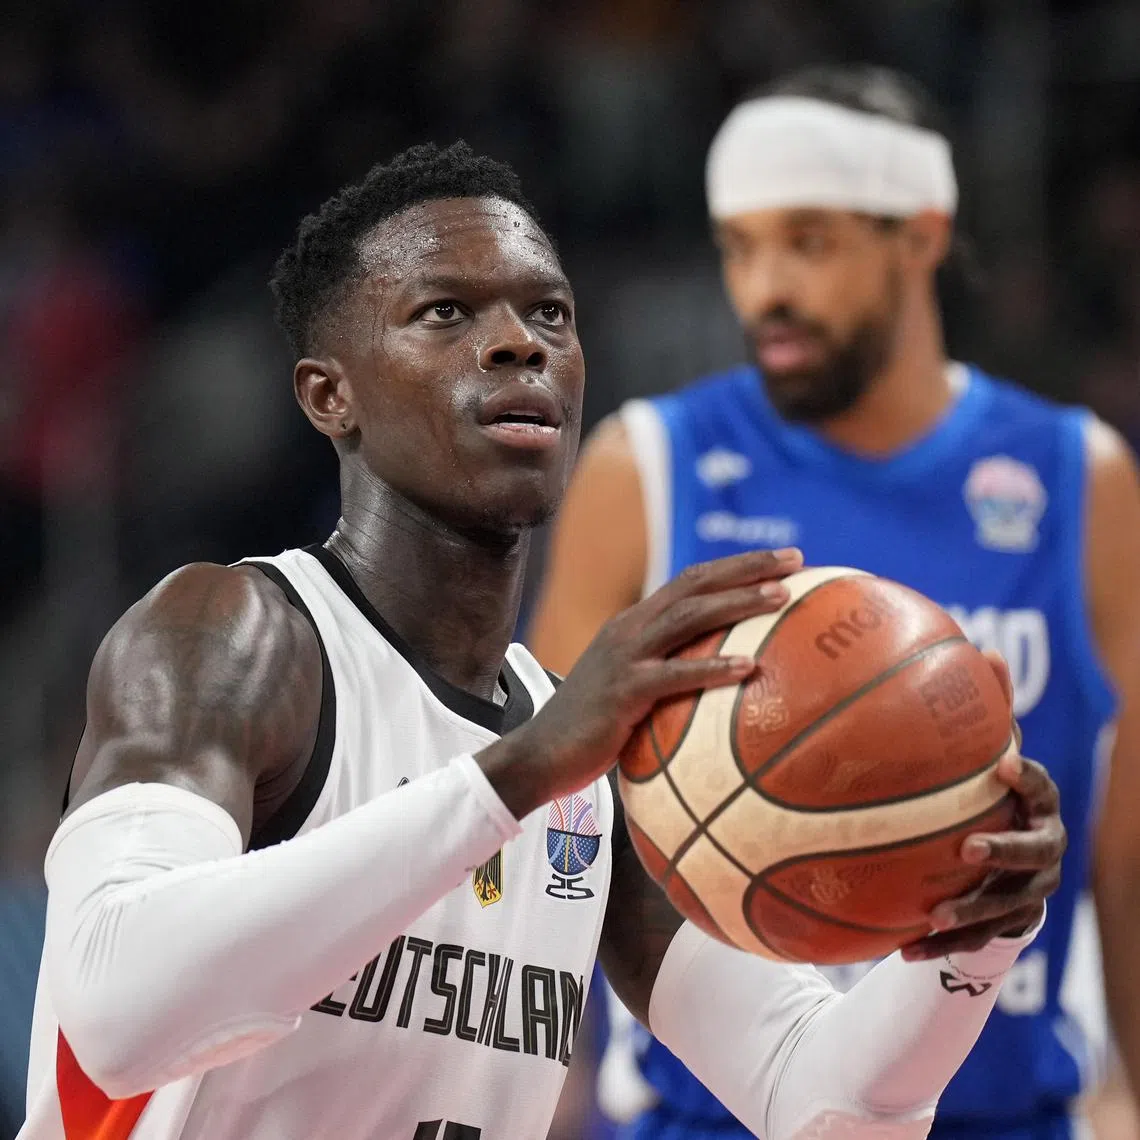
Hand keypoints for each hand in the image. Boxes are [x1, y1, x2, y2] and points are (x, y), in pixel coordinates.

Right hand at [484, 547, 803, 817]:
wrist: (540, 755)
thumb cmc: (592, 731)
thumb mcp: (631, 689)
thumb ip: (667, 675)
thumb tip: (721, 683)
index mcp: (634, 624)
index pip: (691, 580)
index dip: (736, 566)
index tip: (783, 560)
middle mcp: (630, 629)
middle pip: (696, 584)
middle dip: (747, 567)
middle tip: (796, 558)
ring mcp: (625, 657)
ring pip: (689, 617)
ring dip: (737, 602)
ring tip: (781, 597)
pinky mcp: (623, 691)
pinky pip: (675, 675)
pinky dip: (713, 669)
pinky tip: (749, 669)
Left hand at [901, 651, 1065, 959]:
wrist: (1009, 859)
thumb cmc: (991, 793)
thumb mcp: (990, 753)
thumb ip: (989, 712)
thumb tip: (982, 649)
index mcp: (1038, 805)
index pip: (1043, 788)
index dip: (1028, 779)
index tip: (1003, 767)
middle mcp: (1043, 849)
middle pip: (1035, 855)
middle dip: (1004, 851)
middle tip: (967, 847)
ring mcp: (1030, 891)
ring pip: (1008, 907)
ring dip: (972, 911)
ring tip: (933, 913)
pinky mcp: (1010, 924)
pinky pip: (978, 940)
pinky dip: (942, 945)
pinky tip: (902, 949)